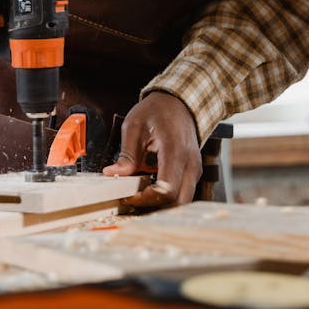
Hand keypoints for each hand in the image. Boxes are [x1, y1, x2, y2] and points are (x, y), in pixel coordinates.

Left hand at [103, 91, 201, 208]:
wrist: (179, 102)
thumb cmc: (158, 110)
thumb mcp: (135, 126)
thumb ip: (127, 154)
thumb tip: (113, 174)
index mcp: (176, 151)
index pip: (166, 190)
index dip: (146, 199)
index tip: (127, 195)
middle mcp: (190, 164)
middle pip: (177, 203)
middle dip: (153, 207)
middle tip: (132, 199)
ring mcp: (195, 169)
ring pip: (182, 202)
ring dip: (161, 204)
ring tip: (139, 194)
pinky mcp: (194, 172)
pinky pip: (183, 193)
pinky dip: (167, 197)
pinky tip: (150, 188)